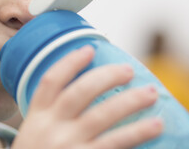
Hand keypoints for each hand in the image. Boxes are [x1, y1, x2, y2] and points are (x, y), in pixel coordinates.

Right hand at [12, 46, 162, 148]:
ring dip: (129, 102)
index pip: (50, 82)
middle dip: (105, 77)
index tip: (89, 49)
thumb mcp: (33, 135)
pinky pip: (114, 144)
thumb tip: (85, 94)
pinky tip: (154, 126)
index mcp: (36, 118)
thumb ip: (51, 117)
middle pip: (79, 93)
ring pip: (101, 116)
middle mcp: (50, 129)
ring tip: (150, 93)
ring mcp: (68, 146)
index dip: (70, 63)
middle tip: (128, 70)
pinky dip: (136, 133)